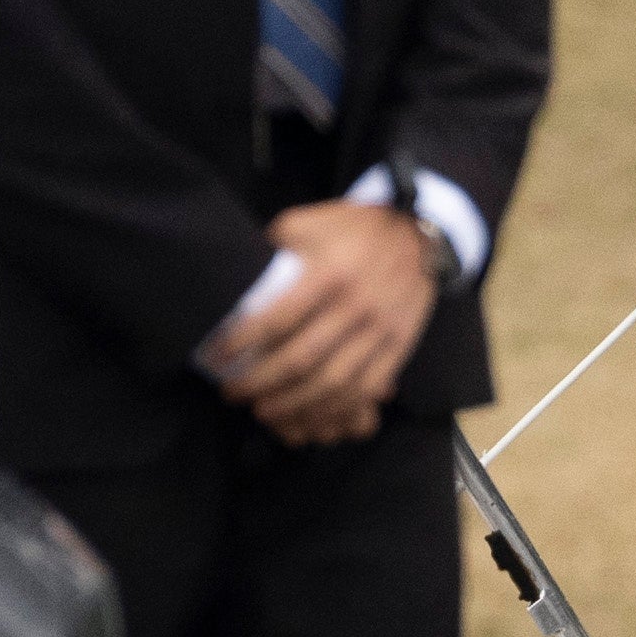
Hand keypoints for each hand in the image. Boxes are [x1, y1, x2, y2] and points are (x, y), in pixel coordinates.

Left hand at [200, 201, 436, 446]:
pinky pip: (365, 390)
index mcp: (330, 272)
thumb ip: (275, 244)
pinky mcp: (399, 347)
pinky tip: (308, 415)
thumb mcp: (311, 221)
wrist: (418, 233)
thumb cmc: (356, 228)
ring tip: (263, 411)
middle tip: (233, 393)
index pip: (278, 317)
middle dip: (260, 383)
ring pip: (332, 383)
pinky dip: (334, 410)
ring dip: (292, 405)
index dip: (242, 342)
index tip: (217, 357)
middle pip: (301, 359)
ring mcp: (380, 330)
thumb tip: (241, 272)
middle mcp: (356, 305)